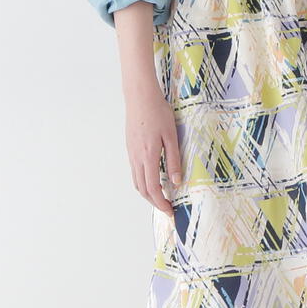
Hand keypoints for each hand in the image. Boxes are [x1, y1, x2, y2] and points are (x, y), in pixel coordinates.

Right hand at [125, 87, 182, 215]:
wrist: (140, 96)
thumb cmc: (158, 112)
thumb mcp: (171, 136)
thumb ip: (173, 160)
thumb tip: (176, 182)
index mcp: (148, 156)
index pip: (152, 188)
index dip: (161, 203)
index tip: (170, 211)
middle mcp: (136, 158)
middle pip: (142, 189)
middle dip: (154, 202)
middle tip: (167, 208)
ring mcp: (131, 153)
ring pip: (137, 182)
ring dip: (147, 194)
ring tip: (161, 198)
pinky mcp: (130, 148)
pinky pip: (135, 172)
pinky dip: (143, 182)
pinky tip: (153, 180)